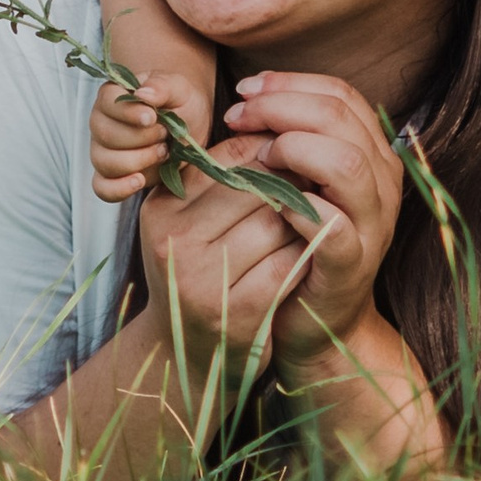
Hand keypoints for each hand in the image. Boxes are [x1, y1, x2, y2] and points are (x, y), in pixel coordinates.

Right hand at [88, 64, 216, 202]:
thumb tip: (142, 94)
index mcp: (112, 95)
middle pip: (106, 135)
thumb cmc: (180, 104)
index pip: (107, 102)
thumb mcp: (179, 88)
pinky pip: (102, 188)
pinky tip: (140, 181)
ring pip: (105, 162)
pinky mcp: (110, 176)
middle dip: (140, 139)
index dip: (128, 112)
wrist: (189, 129)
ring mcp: (102, 151)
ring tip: (163, 153)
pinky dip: (119, 188)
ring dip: (137, 161)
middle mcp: (101, 122)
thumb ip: (162, 86)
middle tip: (165, 134)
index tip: (152, 118)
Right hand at [135, 164, 317, 406]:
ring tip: (314, 219)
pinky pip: (287, 266)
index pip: (231, 154)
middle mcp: (174, 241)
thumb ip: (221, 177)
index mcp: (161, 208)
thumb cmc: (199, 274)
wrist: (186, 357)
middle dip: (293, 182)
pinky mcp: (234, 316)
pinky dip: (305, 255)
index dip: (273, 150)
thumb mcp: (192, 223)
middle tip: (319, 185)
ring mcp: (201, 281)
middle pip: (256, 185)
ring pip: (277, 222)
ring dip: (304, 218)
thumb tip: (281, 123)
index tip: (296, 159)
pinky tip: (310, 256)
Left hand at [217, 74, 403, 372]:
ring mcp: (372, 225)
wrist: (316, 325)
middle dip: (282, 107)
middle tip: (238, 116)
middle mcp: (383, 183)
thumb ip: (289, 140)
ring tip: (258, 158)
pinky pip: (334, 225)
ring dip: (295, 149)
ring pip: (347, 163)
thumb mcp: (300, 183)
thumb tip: (247, 98)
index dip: (290, 84)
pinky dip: (299, 208)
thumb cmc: (297, 243)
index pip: (341, 95)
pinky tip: (271, 203)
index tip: (245, 90)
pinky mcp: (352, 265)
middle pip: (341, 118)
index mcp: (372, 153)